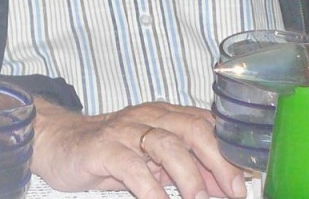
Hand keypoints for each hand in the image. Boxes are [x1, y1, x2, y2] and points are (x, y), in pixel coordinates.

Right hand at [32, 98, 246, 198]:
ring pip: (165, 143)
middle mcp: (147, 117)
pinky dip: (151, 188)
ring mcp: (124, 131)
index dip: (232, 151)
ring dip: (188, 174)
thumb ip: (189, 167)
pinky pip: (131, 167)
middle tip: (234, 192)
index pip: (208, 124)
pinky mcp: (102, 148)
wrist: (57, 142)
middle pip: (193, 129)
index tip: (250, 180)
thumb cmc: (111, 152)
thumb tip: (230, 186)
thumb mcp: (153, 158)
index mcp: (165, 116)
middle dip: (219, 161)